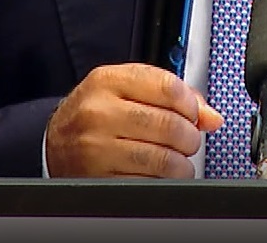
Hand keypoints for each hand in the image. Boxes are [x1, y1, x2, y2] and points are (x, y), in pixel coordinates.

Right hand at [44, 63, 224, 177]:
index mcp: (107, 81)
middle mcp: (98, 113)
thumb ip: (170, 94)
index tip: (193, 113)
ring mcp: (96, 148)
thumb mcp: (125, 89)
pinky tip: (160, 174)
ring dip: (182, 164)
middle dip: (190, 137)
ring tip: (177, 160)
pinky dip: (165, 182)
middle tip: (187, 140)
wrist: (55, 143)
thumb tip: (211, 117)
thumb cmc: (96, 114)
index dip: (191, 104)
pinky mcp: (99, 179)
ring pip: (164, 158)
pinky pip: (149, 183)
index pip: (168, 87)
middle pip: (169, 125)